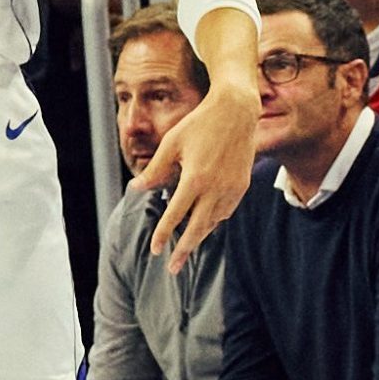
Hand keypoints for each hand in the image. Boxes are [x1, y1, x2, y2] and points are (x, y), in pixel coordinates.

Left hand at [146, 59, 258, 264]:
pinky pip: (226, 211)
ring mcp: (232, 188)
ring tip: (186, 246)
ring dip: (199, 236)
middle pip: (198, 228)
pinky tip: (204, 223)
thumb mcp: (171, 143)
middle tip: (173, 268)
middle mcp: (216, 187)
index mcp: (195, 178)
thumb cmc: (199, 124)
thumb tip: (137, 189)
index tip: (156, 250)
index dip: (164, 234)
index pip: (175, 215)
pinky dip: (214, 220)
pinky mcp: (242, 185)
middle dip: (184, 250)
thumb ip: (155, 170)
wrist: (237, 111)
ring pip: (213, 222)